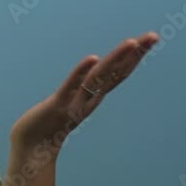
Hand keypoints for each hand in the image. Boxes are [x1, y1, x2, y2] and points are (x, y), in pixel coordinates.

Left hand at [10, 32, 159, 155]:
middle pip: (115, 73)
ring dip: (115, 59)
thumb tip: (92, 76)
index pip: (118, 73)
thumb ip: (83, 93)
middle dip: (135, 54)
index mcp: (93, 97)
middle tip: (154, 36)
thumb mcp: (72, 105)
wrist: (31, 149)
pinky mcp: (56, 105)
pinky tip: (92, 58)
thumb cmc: (50, 125)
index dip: (134, 57)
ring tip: (132, 42)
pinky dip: (81, 72)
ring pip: (98, 78)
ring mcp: (75, 103)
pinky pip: (71, 86)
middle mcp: (89, 100)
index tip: (150, 39)